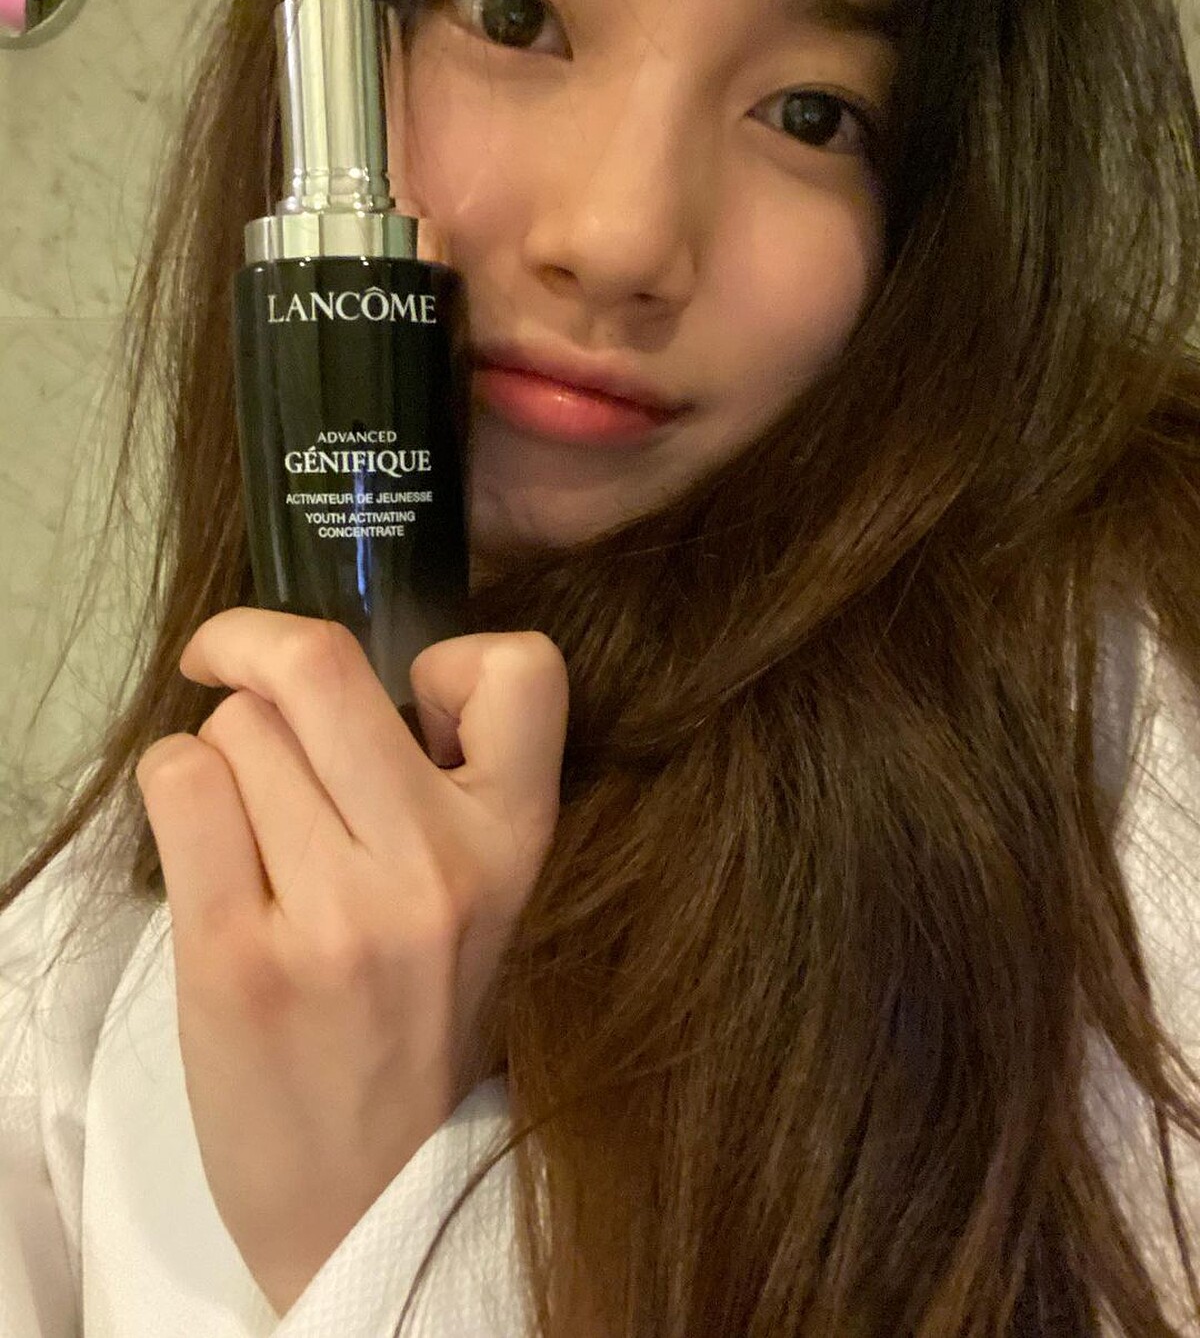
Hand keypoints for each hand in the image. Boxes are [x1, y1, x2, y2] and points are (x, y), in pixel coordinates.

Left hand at [134, 609, 567, 1314]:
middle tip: (231, 662)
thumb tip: (334, 665)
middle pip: (317, 664)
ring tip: (250, 820)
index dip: (450, 654)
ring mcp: (337, 914)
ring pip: (237, 725)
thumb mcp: (484, 898)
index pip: (525, 667)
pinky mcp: (236, 959)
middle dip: (254, 643)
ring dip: (225, 748)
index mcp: (515, 841)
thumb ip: (442, 783)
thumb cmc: (417, 1020)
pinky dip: (177, 783)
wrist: (369, 1194)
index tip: (406, 697)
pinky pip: (182, 781)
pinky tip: (205, 836)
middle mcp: (436, 866)